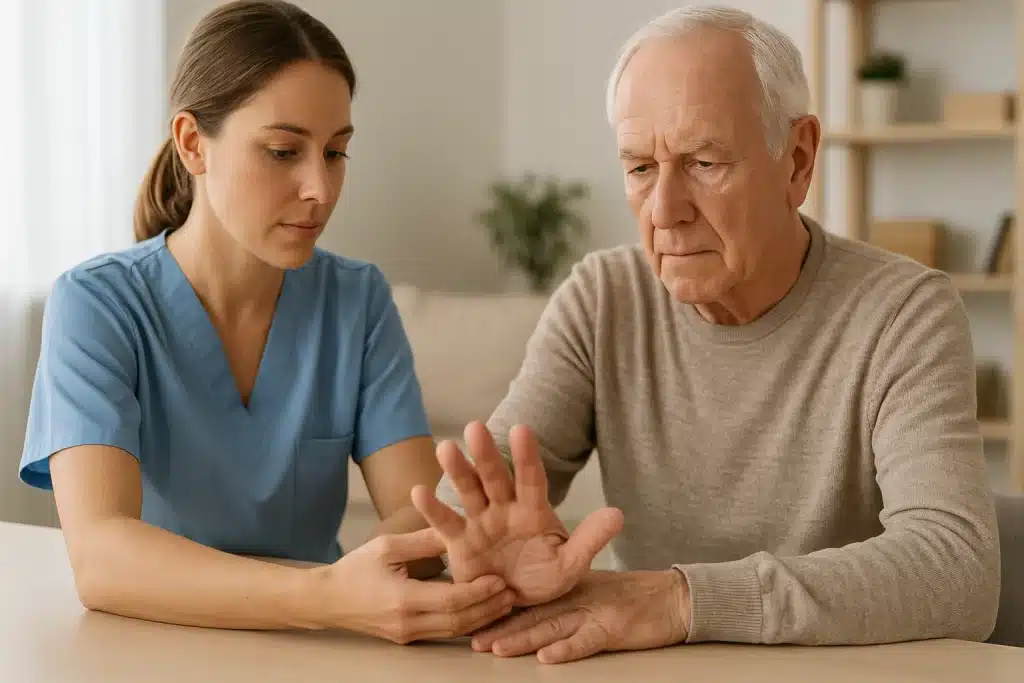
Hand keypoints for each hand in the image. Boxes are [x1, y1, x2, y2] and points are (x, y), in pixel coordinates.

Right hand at [312, 527, 515, 643]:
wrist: (327, 600)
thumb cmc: (355, 569)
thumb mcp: (388, 546)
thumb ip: (424, 540)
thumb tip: (457, 528)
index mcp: (402, 599)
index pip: (450, 601)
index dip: (478, 592)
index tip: (499, 579)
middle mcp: (407, 622)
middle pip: (458, 622)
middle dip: (488, 609)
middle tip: (512, 593)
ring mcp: (407, 635)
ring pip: (453, 632)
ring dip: (481, 619)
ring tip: (504, 603)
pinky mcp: (407, 638)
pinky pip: (443, 633)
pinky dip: (465, 623)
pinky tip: (481, 611)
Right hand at [410, 421, 622, 605]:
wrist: (515, 605)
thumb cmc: (544, 579)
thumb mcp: (570, 565)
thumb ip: (590, 540)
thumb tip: (618, 514)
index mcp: (532, 510)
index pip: (531, 478)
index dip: (527, 455)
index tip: (522, 429)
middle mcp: (504, 509)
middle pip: (494, 477)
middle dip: (485, 454)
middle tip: (475, 428)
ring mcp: (480, 522)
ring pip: (467, 491)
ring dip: (457, 471)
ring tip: (445, 448)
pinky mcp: (459, 542)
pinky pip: (445, 524)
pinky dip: (433, 509)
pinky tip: (418, 491)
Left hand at [471, 569, 690, 663]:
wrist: (674, 597)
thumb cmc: (634, 598)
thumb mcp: (594, 591)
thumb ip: (565, 599)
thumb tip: (533, 613)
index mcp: (570, 588)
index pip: (531, 602)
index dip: (502, 613)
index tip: (475, 622)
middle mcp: (578, 597)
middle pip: (534, 614)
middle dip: (502, 628)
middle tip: (474, 641)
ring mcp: (596, 611)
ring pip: (552, 627)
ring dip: (523, 639)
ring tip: (497, 649)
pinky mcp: (615, 626)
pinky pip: (587, 640)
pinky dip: (567, 649)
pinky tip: (547, 657)